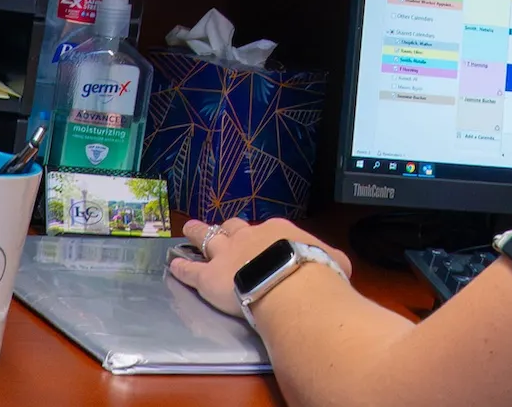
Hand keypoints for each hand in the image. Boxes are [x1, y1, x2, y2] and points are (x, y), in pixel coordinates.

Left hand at [168, 216, 351, 317]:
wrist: (290, 285)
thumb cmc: (314, 273)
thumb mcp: (333, 260)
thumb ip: (330, 259)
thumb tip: (337, 266)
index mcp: (278, 231)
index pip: (267, 231)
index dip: (261, 237)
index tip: (261, 243)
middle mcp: (249, 237)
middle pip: (233, 227)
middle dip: (226, 227)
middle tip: (219, 226)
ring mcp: (226, 255)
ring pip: (207, 239)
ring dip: (197, 234)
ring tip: (188, 229)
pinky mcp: (209, 278)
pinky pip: (191, 271)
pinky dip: (181, 268)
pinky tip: (173, 267)